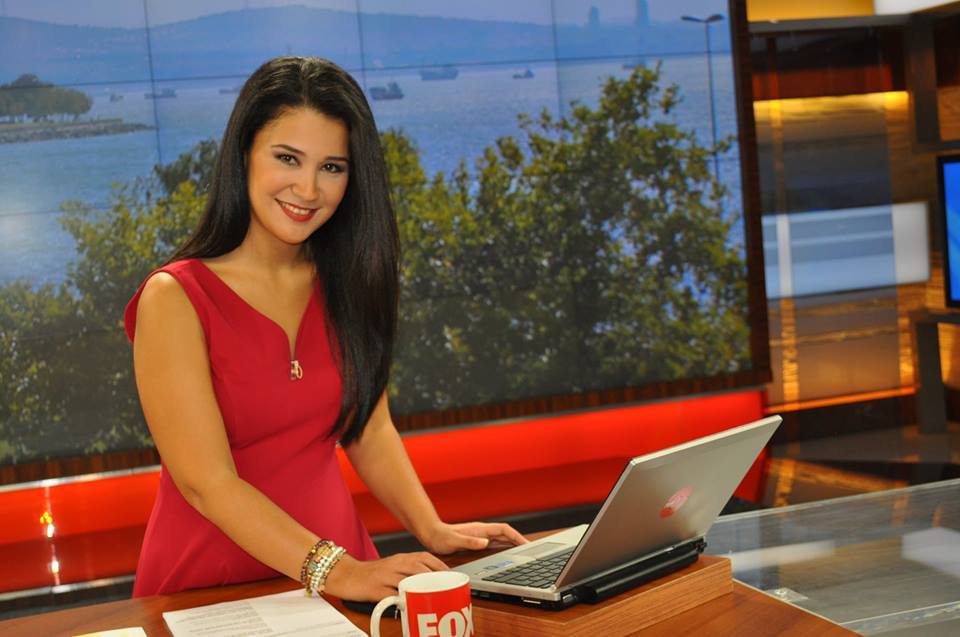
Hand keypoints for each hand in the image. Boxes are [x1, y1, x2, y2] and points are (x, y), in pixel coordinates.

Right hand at [324, 551, 448, 601]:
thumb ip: (410, 572)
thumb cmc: (372, 573)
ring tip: (433, 596)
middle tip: (446, 588)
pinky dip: (403, 600)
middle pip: (419, 568)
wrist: (346, 574)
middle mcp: (394, 564)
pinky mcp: (376, 589)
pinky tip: (411, 605)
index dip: (440, 566)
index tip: (452, 575)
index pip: (425, 557)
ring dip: (421, 588)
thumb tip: (431, 582)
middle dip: (435, 577)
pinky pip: (392, 595)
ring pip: (407, 580)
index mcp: (400, 558)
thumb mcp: (393, 567)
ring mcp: (385, 576)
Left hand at [421, 521, 528, 554]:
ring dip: (513, 543)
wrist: (431, 534)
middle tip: (530, 549)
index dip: (516, 536)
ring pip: (501, 538)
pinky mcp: (476, 540)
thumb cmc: (441, 537)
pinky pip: (495, 543)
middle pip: (506, 534)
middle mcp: (482, 531)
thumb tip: (486, 543)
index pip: (504, 530)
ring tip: (523, 551)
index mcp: (480, 529)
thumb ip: (470, 542)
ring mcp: (480, 535)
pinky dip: (504, 546)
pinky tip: (506, 553)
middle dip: (519, 540)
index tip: (526, 543)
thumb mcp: (455, 541)